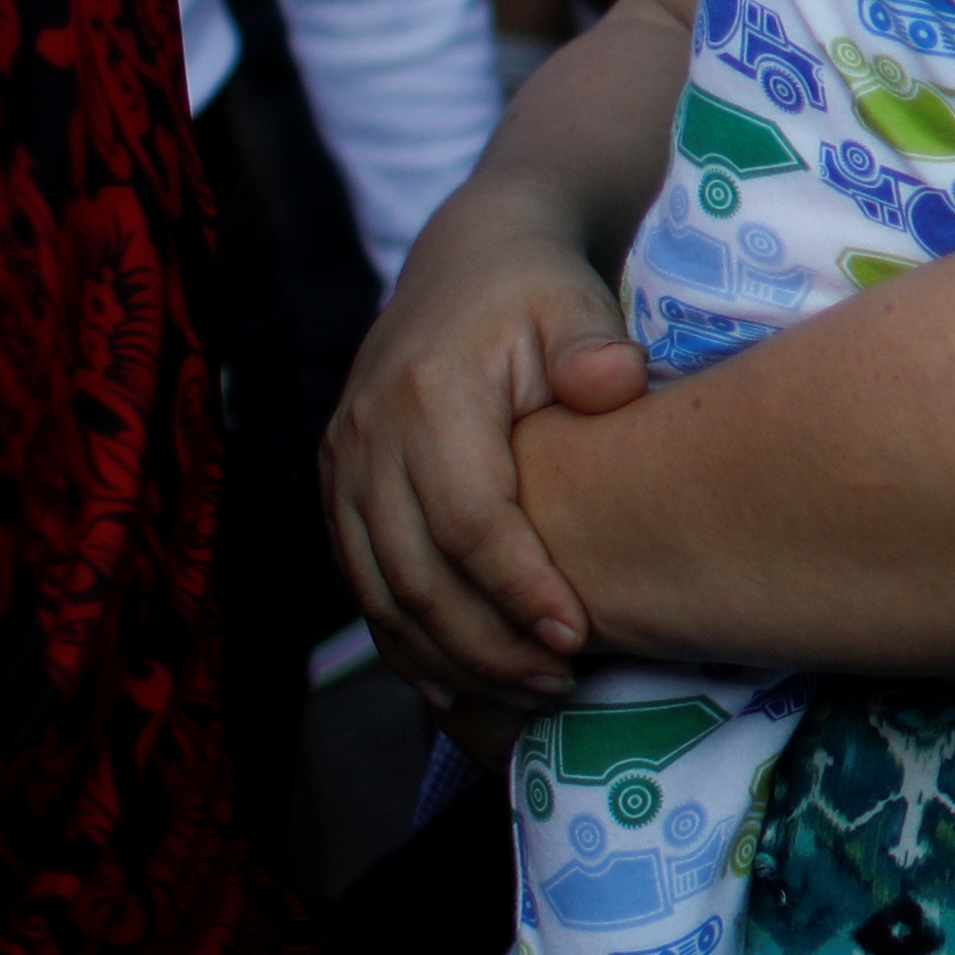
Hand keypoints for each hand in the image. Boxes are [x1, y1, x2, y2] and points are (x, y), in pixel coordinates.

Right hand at [321, 187, 650, 698]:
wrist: (466, 260)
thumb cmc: (537, 290)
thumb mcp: (573, 301)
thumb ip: (593, 345)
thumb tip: (615, 382)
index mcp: (426, 396)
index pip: (468, 519)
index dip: (518, 588)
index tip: (577, 636)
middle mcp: (366, 439)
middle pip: (417, 576)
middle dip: (487, 645)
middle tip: (560, 684)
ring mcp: (341, 470)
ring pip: (382, 597)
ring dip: (450, 659)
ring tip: (529, 694)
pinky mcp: (338, 494)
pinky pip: (365, 591)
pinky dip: (411, 647)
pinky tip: (465, 686)